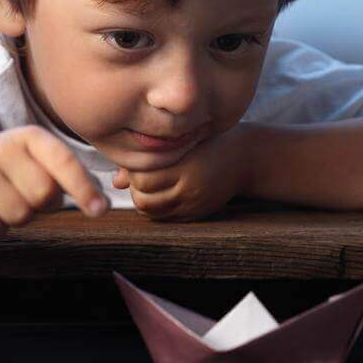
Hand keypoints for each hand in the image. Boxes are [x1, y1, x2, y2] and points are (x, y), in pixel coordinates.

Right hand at [0, 125, 108, 235]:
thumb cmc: (19, 167)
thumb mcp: (44, 159)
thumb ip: (74, 176)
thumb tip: (101, 204)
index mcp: (31, 136)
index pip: (63, 162)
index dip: (83, 188)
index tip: (99, 210)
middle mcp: (2, 147)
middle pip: (43, 194)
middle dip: (46, 204)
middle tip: (34, 195)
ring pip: (18, 215)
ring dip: (21, 217)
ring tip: (11, 199)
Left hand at [112, 123, 253, 221]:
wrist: (246, 159)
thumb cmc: (210, 143)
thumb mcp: (183, 143)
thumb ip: (151, 159)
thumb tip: (116, 181)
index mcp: (186, 165)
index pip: (143, 178)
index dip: (134, 172)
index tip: (138, 162)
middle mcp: (190, 188)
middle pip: (144, 199)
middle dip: (135, 189)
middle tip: (140, 176)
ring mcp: (194, 204)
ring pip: (152, 213)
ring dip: (143, 201)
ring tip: (148, 187)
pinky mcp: (197, 215)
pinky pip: (166, 219)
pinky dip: (156, 210)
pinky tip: (160, 195)